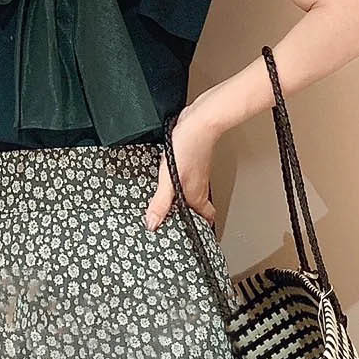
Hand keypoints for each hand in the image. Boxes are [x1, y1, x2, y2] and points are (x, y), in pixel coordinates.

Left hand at [145, 104, 217, 230]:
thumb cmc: (189, 147)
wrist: (199, 121)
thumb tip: (153, 223)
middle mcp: (199, 186)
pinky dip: (181, 184)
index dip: (201, 228)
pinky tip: (170, 179)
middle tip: (179, 223)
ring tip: (171, 205)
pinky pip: (188, 178)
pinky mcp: (192, 161)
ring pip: (194, 193)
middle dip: (191, 216)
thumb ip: (161, 202)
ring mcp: (197, 174)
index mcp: (195, 195)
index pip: (206, 218)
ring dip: (185, 200)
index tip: (193, 236)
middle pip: (200, 208)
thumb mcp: (169, 179)